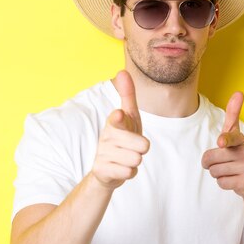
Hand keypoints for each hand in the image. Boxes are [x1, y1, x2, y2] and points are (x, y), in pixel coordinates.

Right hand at [92, 70, 149, 189]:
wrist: (106, 167)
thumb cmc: (123, 137)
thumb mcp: (129, 116)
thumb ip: (127, 95)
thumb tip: (122, 71)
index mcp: (114, 122)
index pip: (118, 119)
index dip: (119, 118)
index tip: (119, 114)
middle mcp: (107, 136)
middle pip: (142, 145)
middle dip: (142, 147)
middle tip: (133, 146)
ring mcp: (103, 153)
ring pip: (136, 159)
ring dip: (135, 160)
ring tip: (126, 157)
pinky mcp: (102, 170)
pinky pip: (129, 172)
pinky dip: (130, 172)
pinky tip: (122, 168)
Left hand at [201, 92, 243, 197]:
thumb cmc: (237, 153)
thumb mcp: (234, 134)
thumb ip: (233, 114)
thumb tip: (239, 92)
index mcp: (240, 139)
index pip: (230, 137)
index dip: (224, 140)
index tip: (221, 142)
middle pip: (210, 159)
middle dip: (211, 163)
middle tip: (222, 162)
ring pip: (214, 172)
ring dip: (218, 173)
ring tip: (230, 170)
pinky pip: (221, 183)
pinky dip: (224, 183)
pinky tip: (234, 180)